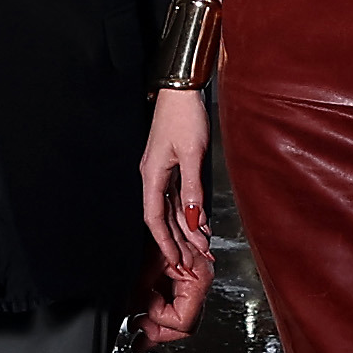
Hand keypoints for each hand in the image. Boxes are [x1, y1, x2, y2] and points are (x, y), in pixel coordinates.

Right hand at [135, 91, 214, 345]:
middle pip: (163, 218)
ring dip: (184, 230)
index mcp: (152, 175)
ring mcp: (161, 172)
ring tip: (200, 249)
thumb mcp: (191, 153)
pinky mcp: (171, 166)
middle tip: (193, 263)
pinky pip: (177, 197)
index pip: (154, 219)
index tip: (176, 260)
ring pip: (171, 209)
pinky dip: (187, 213)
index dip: (164, 242)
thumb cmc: (184, 116)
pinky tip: (198, 224)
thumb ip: (192, 188)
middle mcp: (153, 177)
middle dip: (177, 242)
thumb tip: (192, 219)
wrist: (182, 89)